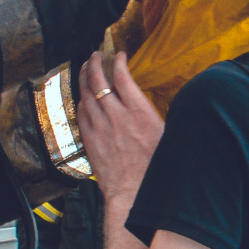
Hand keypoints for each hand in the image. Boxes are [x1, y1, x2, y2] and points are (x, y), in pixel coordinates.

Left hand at [77, 51, 164, 226]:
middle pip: (98, 81)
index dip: (118, 61)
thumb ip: (156, 115)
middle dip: (95, 63)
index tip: (120, 55)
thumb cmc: (155, 168)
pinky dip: (81, 101)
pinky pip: (81, 114)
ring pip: (86, 95)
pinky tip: (83, 97)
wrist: (133, 193)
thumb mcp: (167, 136)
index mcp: (138, 113)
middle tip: (95, 54)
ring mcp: (100, 128)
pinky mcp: (90, 140)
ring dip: (84, 78)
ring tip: (85, 68)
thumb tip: (157, 101)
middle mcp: (116, 116)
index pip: (122, 77)